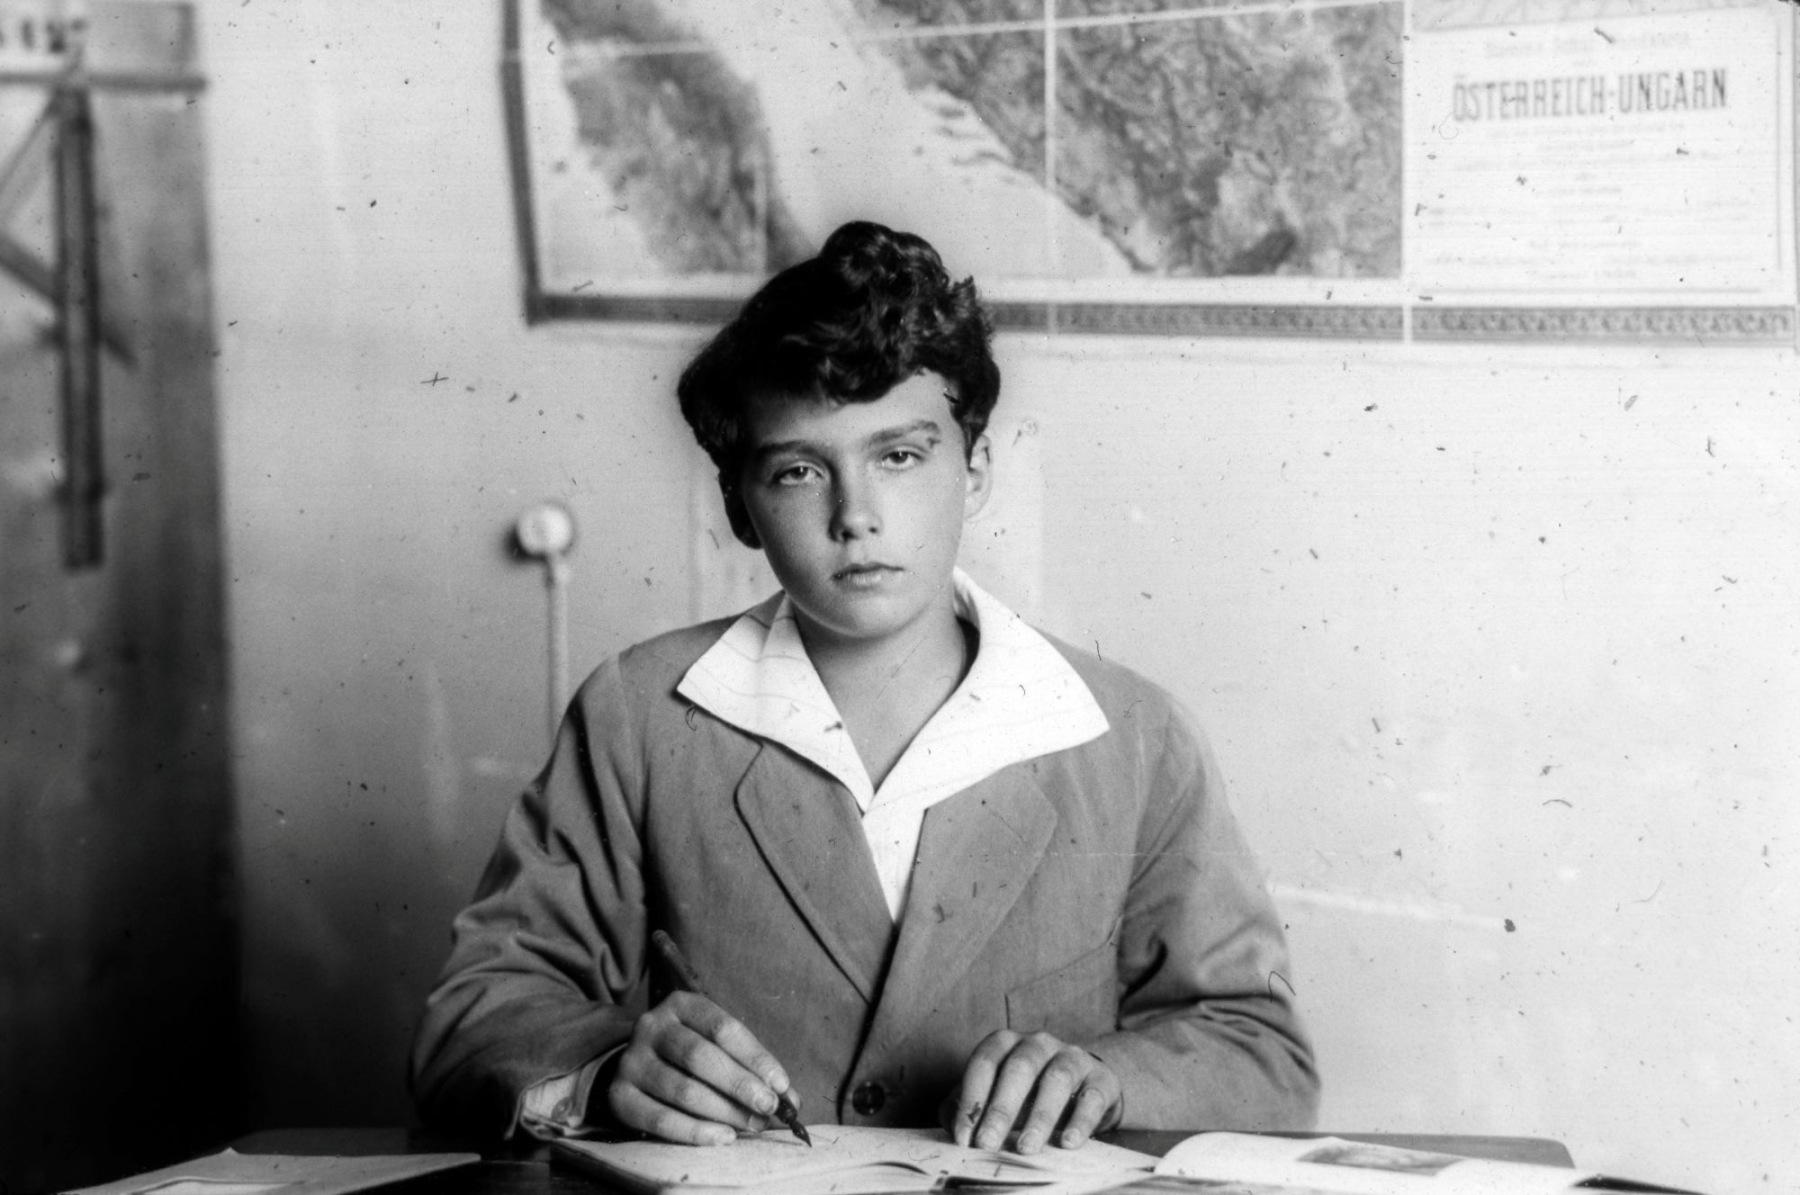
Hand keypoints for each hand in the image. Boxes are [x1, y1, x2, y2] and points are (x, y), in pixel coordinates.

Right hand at [606, 990, 799, 1144]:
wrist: (636, 1065)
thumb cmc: (689, 1054)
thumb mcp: (718, 1045)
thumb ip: (752, 1067)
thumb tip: (791, 1099)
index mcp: (680, 1004)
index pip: (723, 1028)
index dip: (755, 1057)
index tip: (781, 1084)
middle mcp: (651, 1026)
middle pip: (700, 1056)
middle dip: (740, 1085)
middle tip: (768, 1108)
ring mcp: (631, 1060)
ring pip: (682, 1089)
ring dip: (724, 1111)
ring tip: (753, 1125)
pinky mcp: (619, 1095)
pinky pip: (659, 1118)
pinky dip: (695, 1131)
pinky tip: (724, 1137)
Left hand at [943, 1030, 1121, 1153]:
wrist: (1084, 1089)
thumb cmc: (1027, 1094)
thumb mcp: (994, 1095)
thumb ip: (968, 1107)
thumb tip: (955, 1129)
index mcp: (1006, 1043)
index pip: (984, 1062)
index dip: (971, 1099)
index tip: (964, 1137)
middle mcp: (1038, 1043)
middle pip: (1018, 1068)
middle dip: (1000, 1108)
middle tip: (987, 1144)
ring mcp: (1072, 1057)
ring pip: (1056, 1079)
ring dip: (1039, 1117)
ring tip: (1026, 1149)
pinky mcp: (1101, 1079)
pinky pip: (1092, 1096)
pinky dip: (1080, 1120)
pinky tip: (1068, 1142)